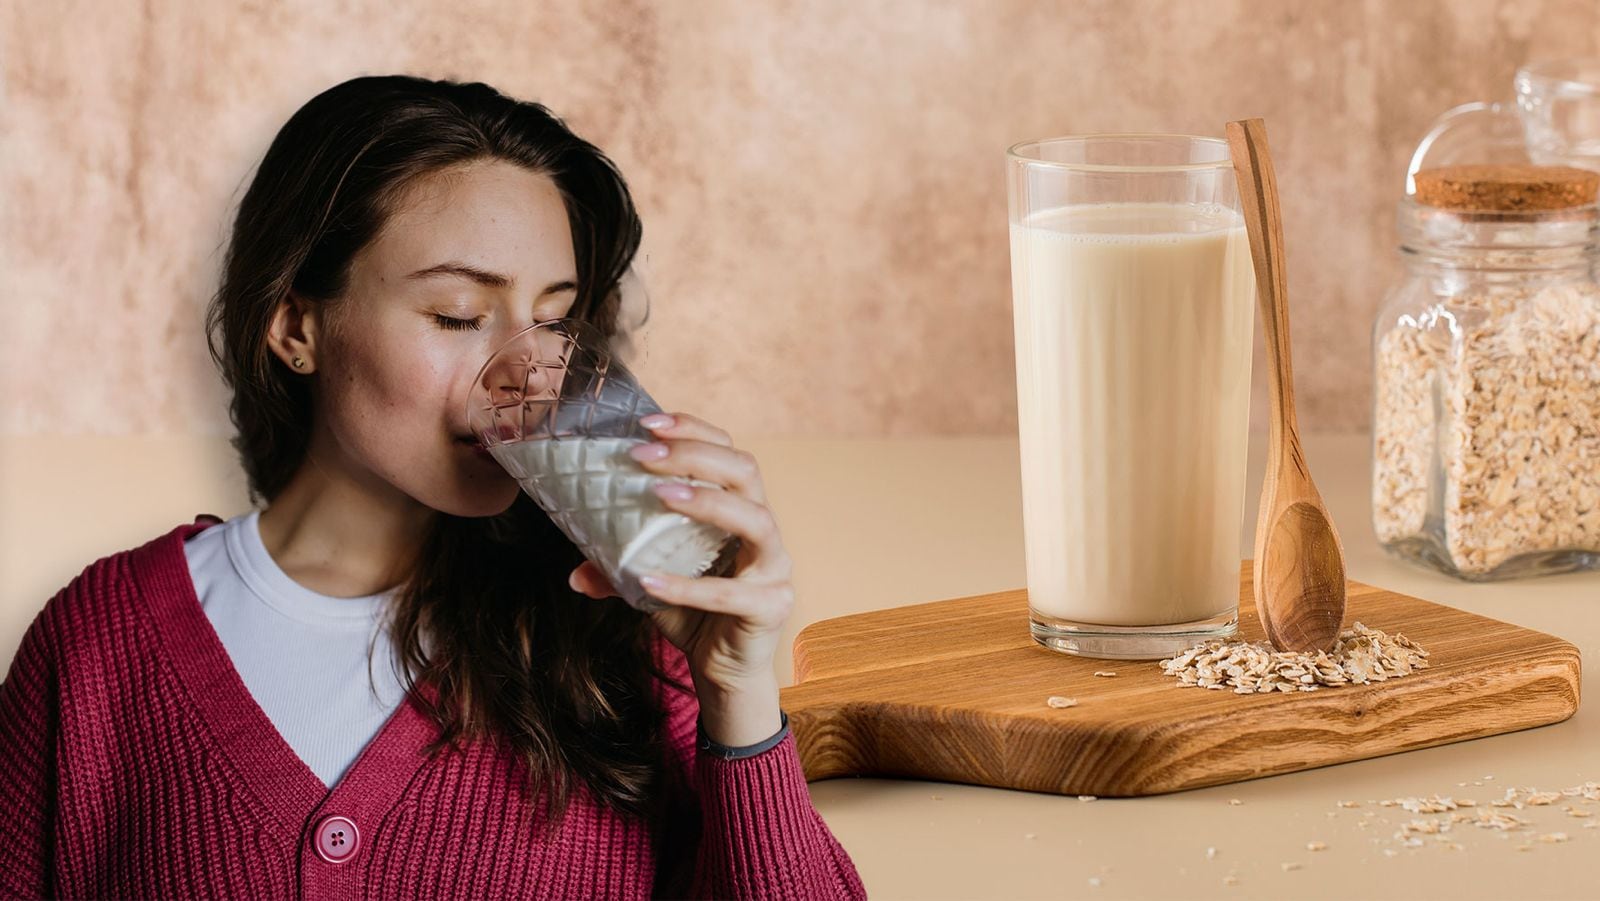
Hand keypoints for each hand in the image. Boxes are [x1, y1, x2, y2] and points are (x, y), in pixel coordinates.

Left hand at [566, 412, 793, 745]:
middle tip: (642, 456)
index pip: (727, 450)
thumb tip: (574, 571)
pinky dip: (688, 587)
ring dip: (706, 501)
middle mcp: (764, 529)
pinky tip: (649, 581)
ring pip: (755, 519)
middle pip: (745, 471)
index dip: (693, 430)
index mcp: (740, 508)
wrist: (723, 671)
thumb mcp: (651, 584)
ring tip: (660, 494)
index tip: (647, 423)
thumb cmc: (695, 615)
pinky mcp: (771, 606)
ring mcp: (774, 567)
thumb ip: (617, 571)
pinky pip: (731, 593)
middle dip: (694, 455)